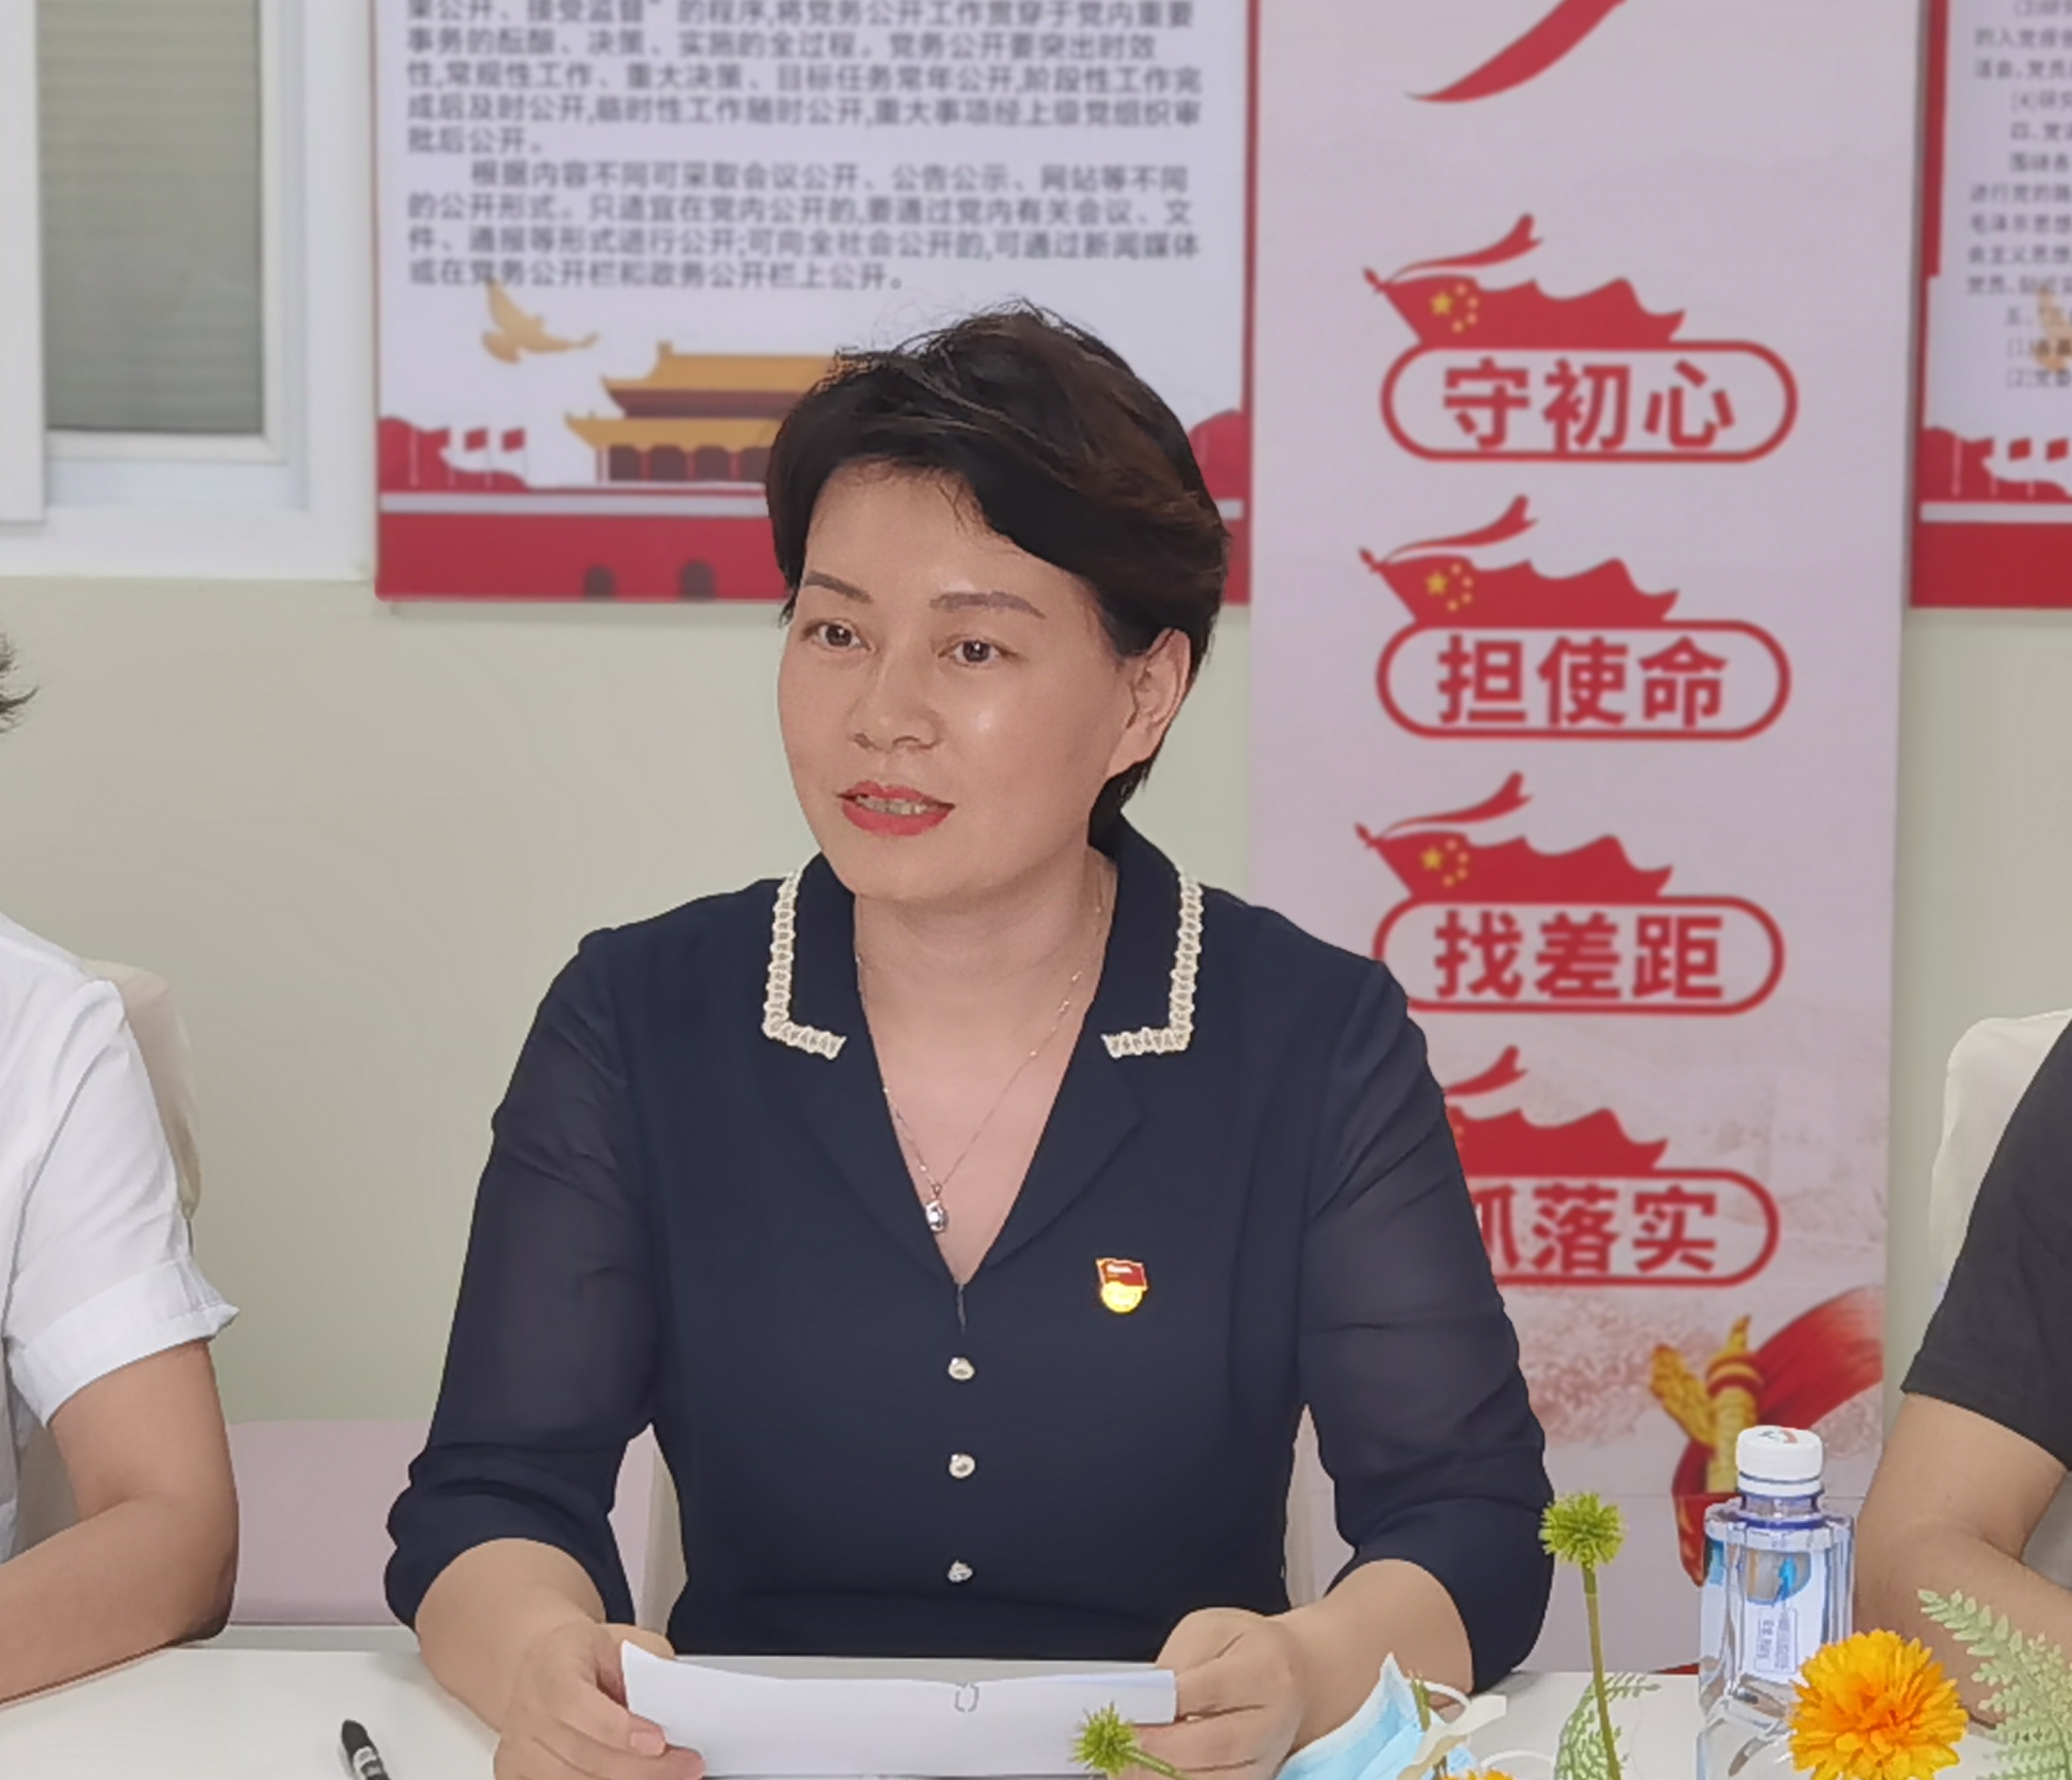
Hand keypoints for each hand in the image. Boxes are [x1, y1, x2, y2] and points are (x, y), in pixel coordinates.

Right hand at [494, 1620, 703, 1779]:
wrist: (540, 1664)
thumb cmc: (582, 1653)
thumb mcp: (620, 1639)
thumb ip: (647, 1664)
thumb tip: (674, 1700)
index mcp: (552, 1667)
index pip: (577, 1706)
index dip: (618, 1729)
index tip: (658, 1741)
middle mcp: (528, 1711)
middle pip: (583, 1754)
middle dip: (642, 1768)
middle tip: (686, 1766)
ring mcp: (519, 1748)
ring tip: (670, 1775)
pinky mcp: (519, 1773)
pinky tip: (635, 1778)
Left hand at [1138, 1608, 1310, 1779]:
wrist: (1295, 1680)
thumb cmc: (1246, 1649)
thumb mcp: (1211, 1630)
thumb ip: (1177, 1660)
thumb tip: (1143, 1697)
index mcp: (1266, 1669)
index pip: (1213, 1689)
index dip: (1167, 1704)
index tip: (1127, 1711)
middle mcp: (1274, 1721)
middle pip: (1217, 1743)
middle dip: (1161, 1749)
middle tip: (1120, 1746)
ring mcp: (1267, 1759)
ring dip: (1165, 1777)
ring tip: (1124, 1767)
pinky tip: (1148, 1776)